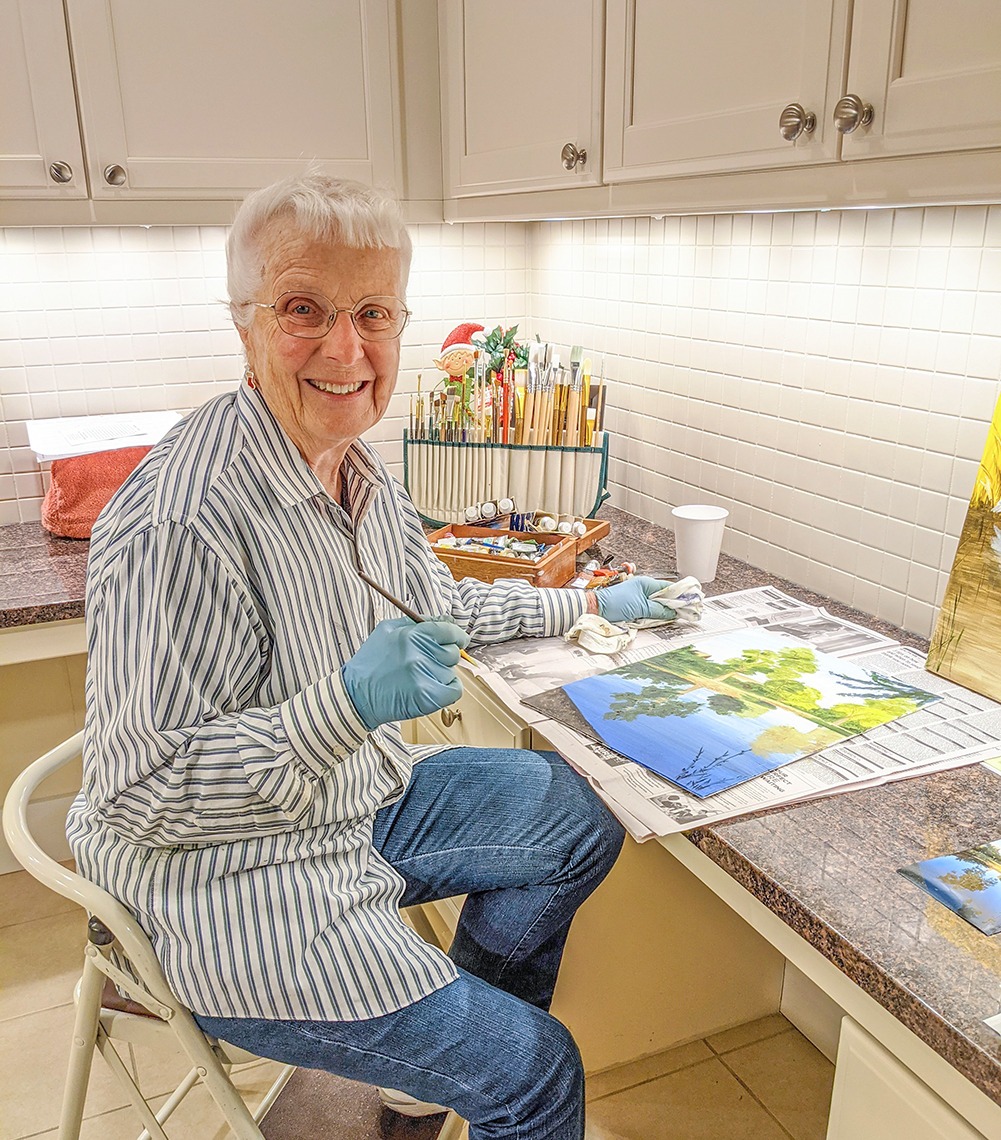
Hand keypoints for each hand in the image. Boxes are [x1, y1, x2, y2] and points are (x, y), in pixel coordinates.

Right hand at [342, 618, 469, 730]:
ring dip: (440, 674)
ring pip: (451, 672)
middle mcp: (419, 654)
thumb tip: (445, 620)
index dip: (457, 636)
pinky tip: (430, 688)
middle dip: (444, 656)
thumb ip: (417, 622)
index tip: (458, 640)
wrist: (357, 695)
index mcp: (412, 634)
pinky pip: (455, 690)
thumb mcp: (387, 630)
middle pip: (453, 652)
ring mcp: (424, 676)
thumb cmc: (372, 661)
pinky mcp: (428, 697)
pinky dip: (447, 690)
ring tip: (418, 677)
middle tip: (425, 662)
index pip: (449, 630)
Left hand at [597, 576, 676, 623]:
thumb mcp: (640, 607)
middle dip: (671, 605)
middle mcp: (643, 588)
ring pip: (656, 604)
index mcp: (645, 583)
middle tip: (682, 613)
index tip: (688, 602)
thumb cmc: (615, 603)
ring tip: (671, 617)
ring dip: (662, 611)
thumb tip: (672, 612)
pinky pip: (648, 609)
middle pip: (663, 596)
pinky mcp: (634, 605)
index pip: (667, 587)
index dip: (678, 595)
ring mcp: (638, 596)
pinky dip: (653, 614)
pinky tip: (658, 619)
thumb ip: (658, 610)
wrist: (596, 609)